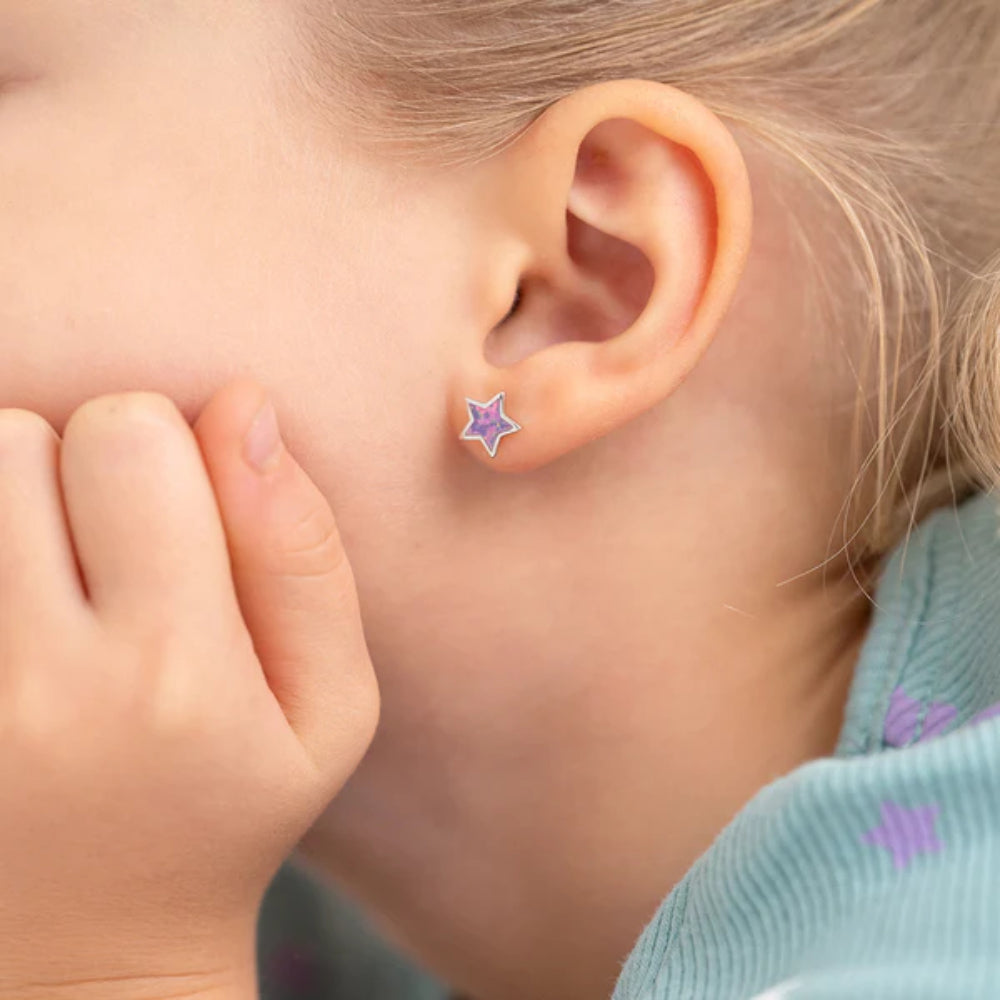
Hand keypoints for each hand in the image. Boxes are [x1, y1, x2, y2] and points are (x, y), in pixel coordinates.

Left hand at [0, 378, 379, 997]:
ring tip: (52, 580)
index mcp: (174, 672)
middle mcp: (35, 687)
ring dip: (8, 506)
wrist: (89, 954)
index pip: (131, 430)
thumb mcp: (331, 704)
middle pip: (13, 437)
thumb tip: (242, 402)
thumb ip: (306, 551)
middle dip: (70, 464)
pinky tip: (25, 611)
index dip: (164, 448)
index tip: (179, 516)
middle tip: (106, 551)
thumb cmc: (231, 808)